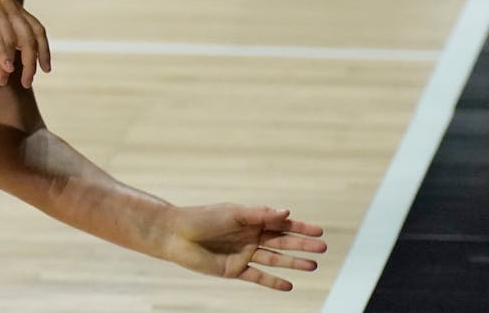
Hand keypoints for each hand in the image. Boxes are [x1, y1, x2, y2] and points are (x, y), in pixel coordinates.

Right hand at [0, 0, 49, 87]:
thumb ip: (0, 27)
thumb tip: (13, 51)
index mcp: (11, 4)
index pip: (37, 28)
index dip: (44, 50)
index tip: (45, 69)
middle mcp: (7, 3)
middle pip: (30, 37)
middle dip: (32, 62)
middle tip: (28, 83)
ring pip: (14, 39)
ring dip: (14, 64)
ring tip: (6, 80)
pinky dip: (2, 54)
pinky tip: (5, 68)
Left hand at [165, 204, 326, 289]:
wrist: (176, 235)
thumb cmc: (202, 218)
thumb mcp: (234, 214)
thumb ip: (260, 215)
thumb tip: (287, 212)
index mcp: (249, 220)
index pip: (280, 224)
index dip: (299, 228)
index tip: (319, 231)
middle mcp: (249, 237)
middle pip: (281, 242)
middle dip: (302, 245)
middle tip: (322, 248)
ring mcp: (243, 254)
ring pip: (274, 259)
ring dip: (293, 263)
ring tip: (312, 266)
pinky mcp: (235, 270)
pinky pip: (258, 277)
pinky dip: (273, 282)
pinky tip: (289, 285)